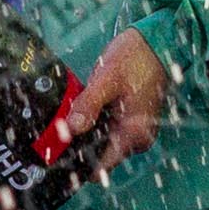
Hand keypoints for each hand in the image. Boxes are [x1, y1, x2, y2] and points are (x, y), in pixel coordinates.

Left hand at [64, 28, 169, 171]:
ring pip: (101, 141)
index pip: (100, 167)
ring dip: (85, 131)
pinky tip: (83, 108)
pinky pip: (107, 129)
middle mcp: (136, 139)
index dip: (76, 163)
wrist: (154, 42)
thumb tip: (69, 130)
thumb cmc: (135, 58)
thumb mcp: (107, 79)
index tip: (54, 155)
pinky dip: (94, 122)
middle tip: (55, 130)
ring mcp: (134, 130)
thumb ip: (88, 105)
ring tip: (68, 115)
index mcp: (133, 135)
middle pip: (98, 154)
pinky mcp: (130, 120)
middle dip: (78, 143)